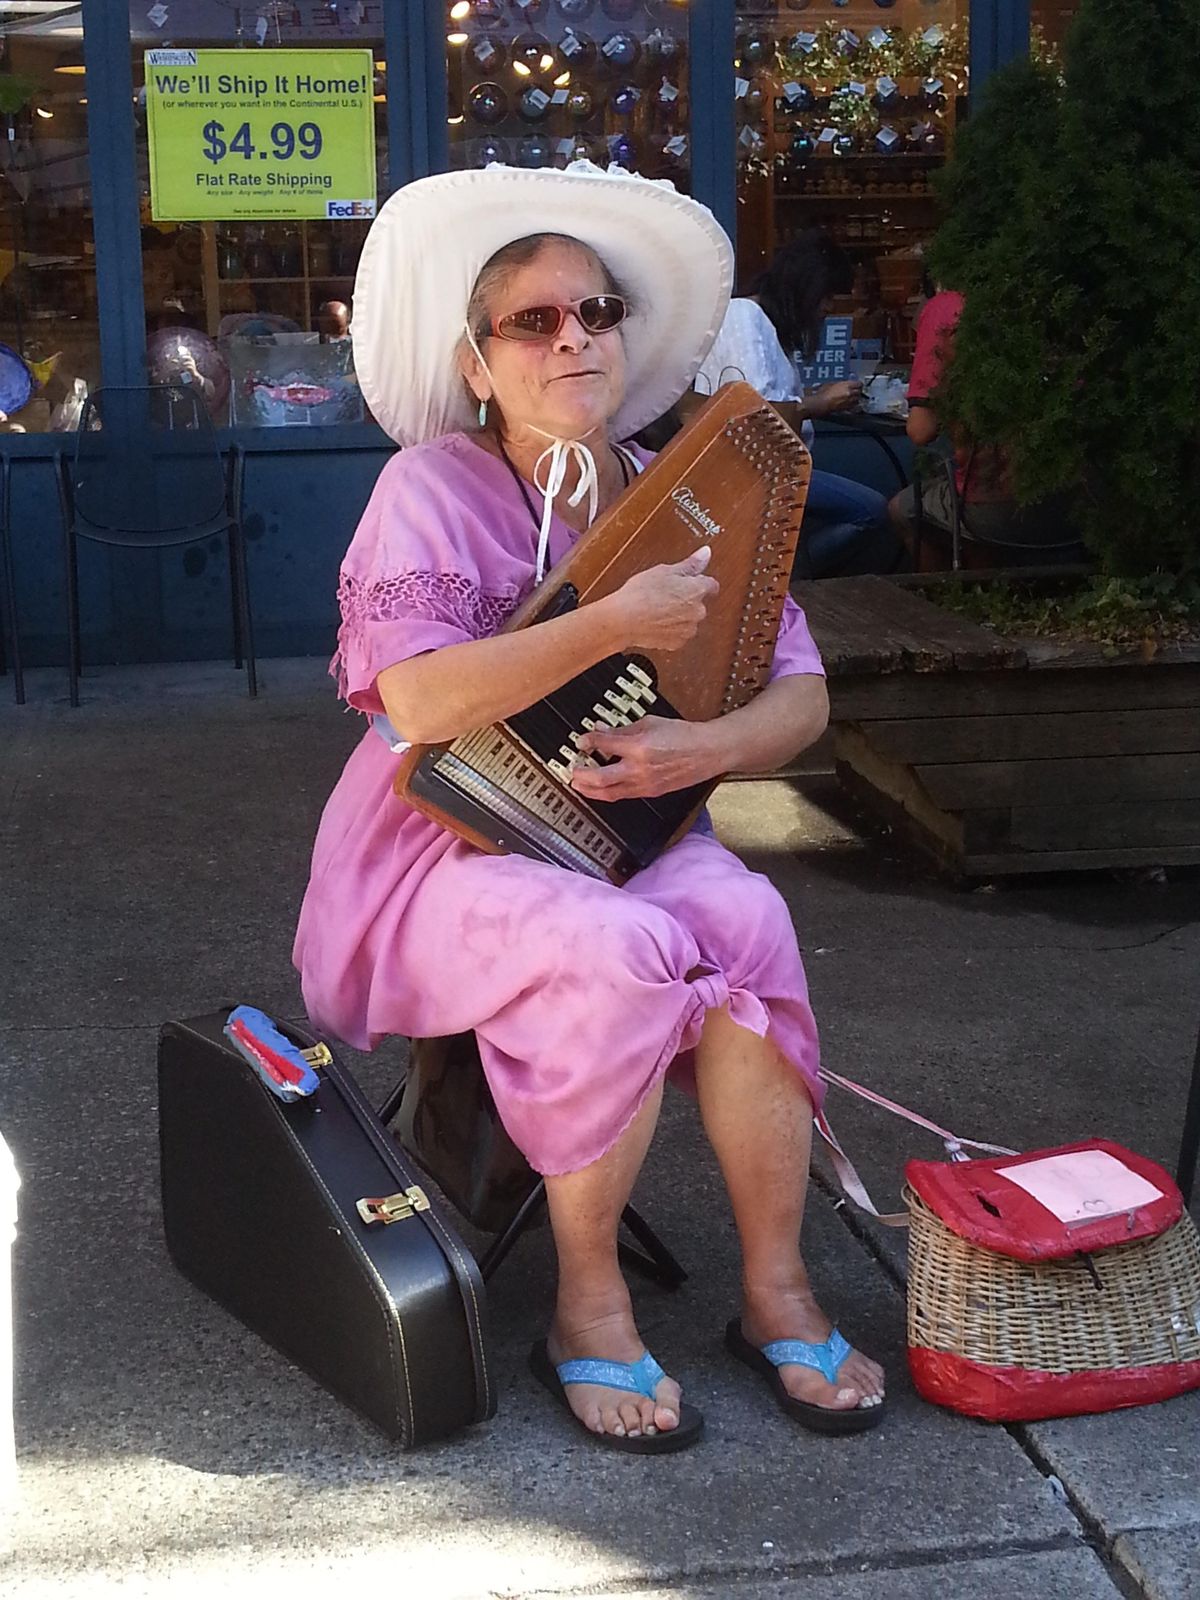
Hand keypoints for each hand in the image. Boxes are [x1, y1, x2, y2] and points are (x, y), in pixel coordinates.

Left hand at [571, 715, 714, 801]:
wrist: (707, 752)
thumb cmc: (683, 735)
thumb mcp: (650, 723)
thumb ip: (622, 729)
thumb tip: (601, 730)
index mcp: (639, 746)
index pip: (603, 744)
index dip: (587, 742)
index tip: (580, 741)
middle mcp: (639, 768)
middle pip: (600, 778)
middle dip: (581, 776)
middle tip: (572, 771)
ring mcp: (645, 784)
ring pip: (609, 793)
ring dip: (589, 790)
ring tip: (578, 784)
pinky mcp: (650, 792)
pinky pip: (622, 795)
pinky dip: (607, 792)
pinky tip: (600, 788)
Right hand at [603, 546, 718, 652]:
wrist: (624, 621)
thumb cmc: (641, 594)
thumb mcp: (665, 571)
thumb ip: (690, 564)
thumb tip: (706, 553)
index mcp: (697, 590)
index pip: (711, 585)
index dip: (700, 582)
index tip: (692, 582)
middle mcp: (698, 611)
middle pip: (698, 603)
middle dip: (686, 599)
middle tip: (665, 594)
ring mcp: (688, 629)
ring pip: (688, 619)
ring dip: (678, 615)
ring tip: (657, 609)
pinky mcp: (677, 643)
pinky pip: (678, 633)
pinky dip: (670, 629)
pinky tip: (655, 621)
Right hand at [806, 379, 862, 417]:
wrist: (820, 403)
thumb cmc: (823, 394)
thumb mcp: (832, 384)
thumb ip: (841, 384)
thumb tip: (844, 384)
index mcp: (847, 385)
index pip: (859, 384)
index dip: (859, 385)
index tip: (858, 385)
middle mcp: (850, 393)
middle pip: (859, 392)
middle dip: (858, 391)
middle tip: (855, 391)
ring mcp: (849, 401)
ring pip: (858, 399)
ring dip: (856, 398)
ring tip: (852, 397)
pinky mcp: (846, 408)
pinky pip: (854, 406)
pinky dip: (853, 405)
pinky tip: (850, 404)